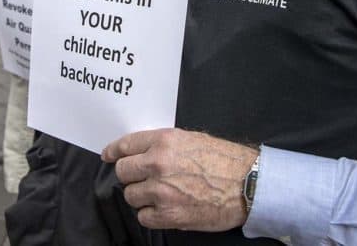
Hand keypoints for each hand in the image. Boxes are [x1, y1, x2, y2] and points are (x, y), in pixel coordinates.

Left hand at [101, 128, 257, 231]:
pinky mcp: (169, 215)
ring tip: (161, 194)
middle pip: (123, 172)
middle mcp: (158, 164)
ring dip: (142, 196)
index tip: (108, 156)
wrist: (247, 185)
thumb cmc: (224, 160)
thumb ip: (163, 144)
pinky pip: (144, 216)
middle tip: (144, 178)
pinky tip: (166, 208)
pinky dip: (151, 214)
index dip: (114, 152)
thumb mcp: (191, 139)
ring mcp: (162, 191)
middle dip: (131, 175)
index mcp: (163, 141)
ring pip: (131, 195)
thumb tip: (141, 151)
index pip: (125, 145)